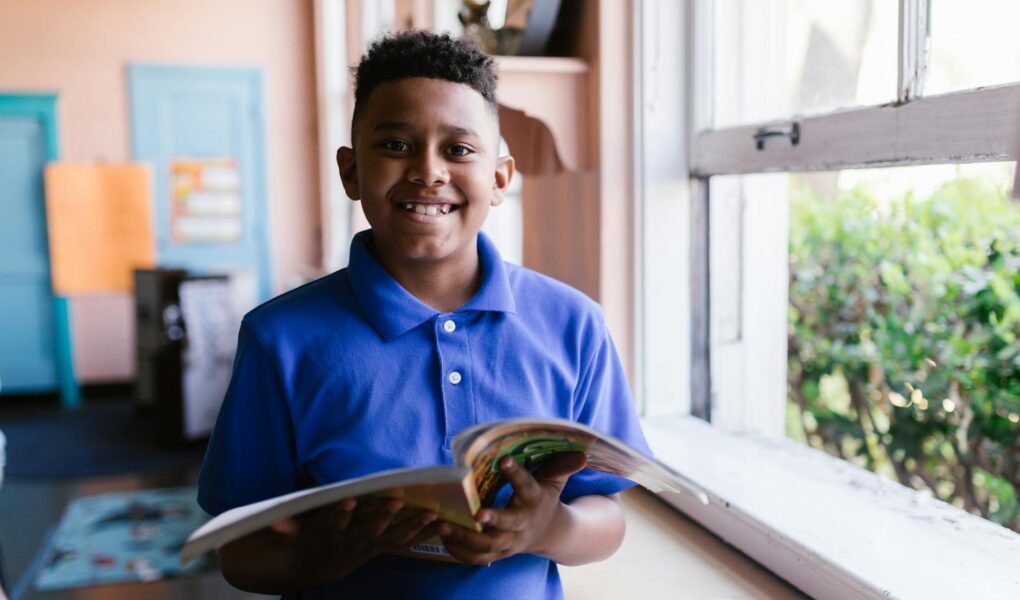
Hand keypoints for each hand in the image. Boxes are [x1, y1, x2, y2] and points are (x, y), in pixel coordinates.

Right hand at [270, 497, 441, 585]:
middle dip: (382, 518)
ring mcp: (371, 546)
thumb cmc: (308, 536)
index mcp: (328, 536)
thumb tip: (275, 519)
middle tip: (396, 502)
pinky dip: (425, 533)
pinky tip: (445, 523)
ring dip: (413, 527)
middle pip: (368, 532)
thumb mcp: (294, 530)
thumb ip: (287, 525)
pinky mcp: (384, 546)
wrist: (320, 563)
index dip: (339, 515)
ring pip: (394, 538)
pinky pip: (407, 541)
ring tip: (432, 515)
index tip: (348, 502)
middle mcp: (352, 544)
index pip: (332, 525)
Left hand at [438, 452, 586, 564]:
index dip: (516, 472)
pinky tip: (444, 538)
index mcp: (534, 500)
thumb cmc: (545, 498)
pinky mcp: (499, 553)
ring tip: (444, 525)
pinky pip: (478, 557)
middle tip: (476, 512)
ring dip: (466, 538)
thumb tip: (583, 454)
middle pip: (508, 524)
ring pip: (488, 545)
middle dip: (493, 519)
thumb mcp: (554, 481)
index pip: (526, 485)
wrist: (549, 533)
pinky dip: (460, 552)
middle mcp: (522, 523)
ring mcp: (510, 541)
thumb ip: (562, 466)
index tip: (503, 459)